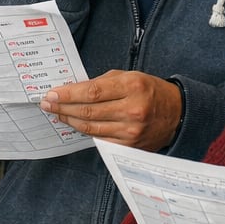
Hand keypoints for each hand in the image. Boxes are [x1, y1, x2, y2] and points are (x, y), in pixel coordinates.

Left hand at [40, 70, 181, 150]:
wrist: (177, 114)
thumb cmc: (150, 91)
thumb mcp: (130, 77)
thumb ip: (103, 83)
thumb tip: (73, 90)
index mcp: (132, 87)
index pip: (91, 92)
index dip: (68, 94)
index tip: (52, 93)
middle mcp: (132, 110)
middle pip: (87, 111)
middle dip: (63, 107)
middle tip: (47, 103)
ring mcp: (131, 131)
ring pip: (90, 127)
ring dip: (70, 120)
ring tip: (57, 113)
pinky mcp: (129, 146)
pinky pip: (100, 139)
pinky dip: (85, 131)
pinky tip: (75, 124)